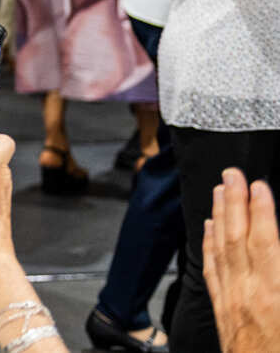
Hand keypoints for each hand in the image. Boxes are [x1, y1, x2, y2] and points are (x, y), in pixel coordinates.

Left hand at [204, 169, 279, 352]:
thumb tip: (274, 244)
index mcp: (274, 293)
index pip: (265, 243)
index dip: (262, 211)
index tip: (259, 186)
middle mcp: (249, 292)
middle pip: (238, 238)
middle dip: (235, 202)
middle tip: (232, 173)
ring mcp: (232, 300)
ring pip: (221, 249)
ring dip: (220, 216)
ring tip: (220, 190)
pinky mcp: (223, 309)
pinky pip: (212, 270)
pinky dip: (209, 244)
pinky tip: (208, 227)